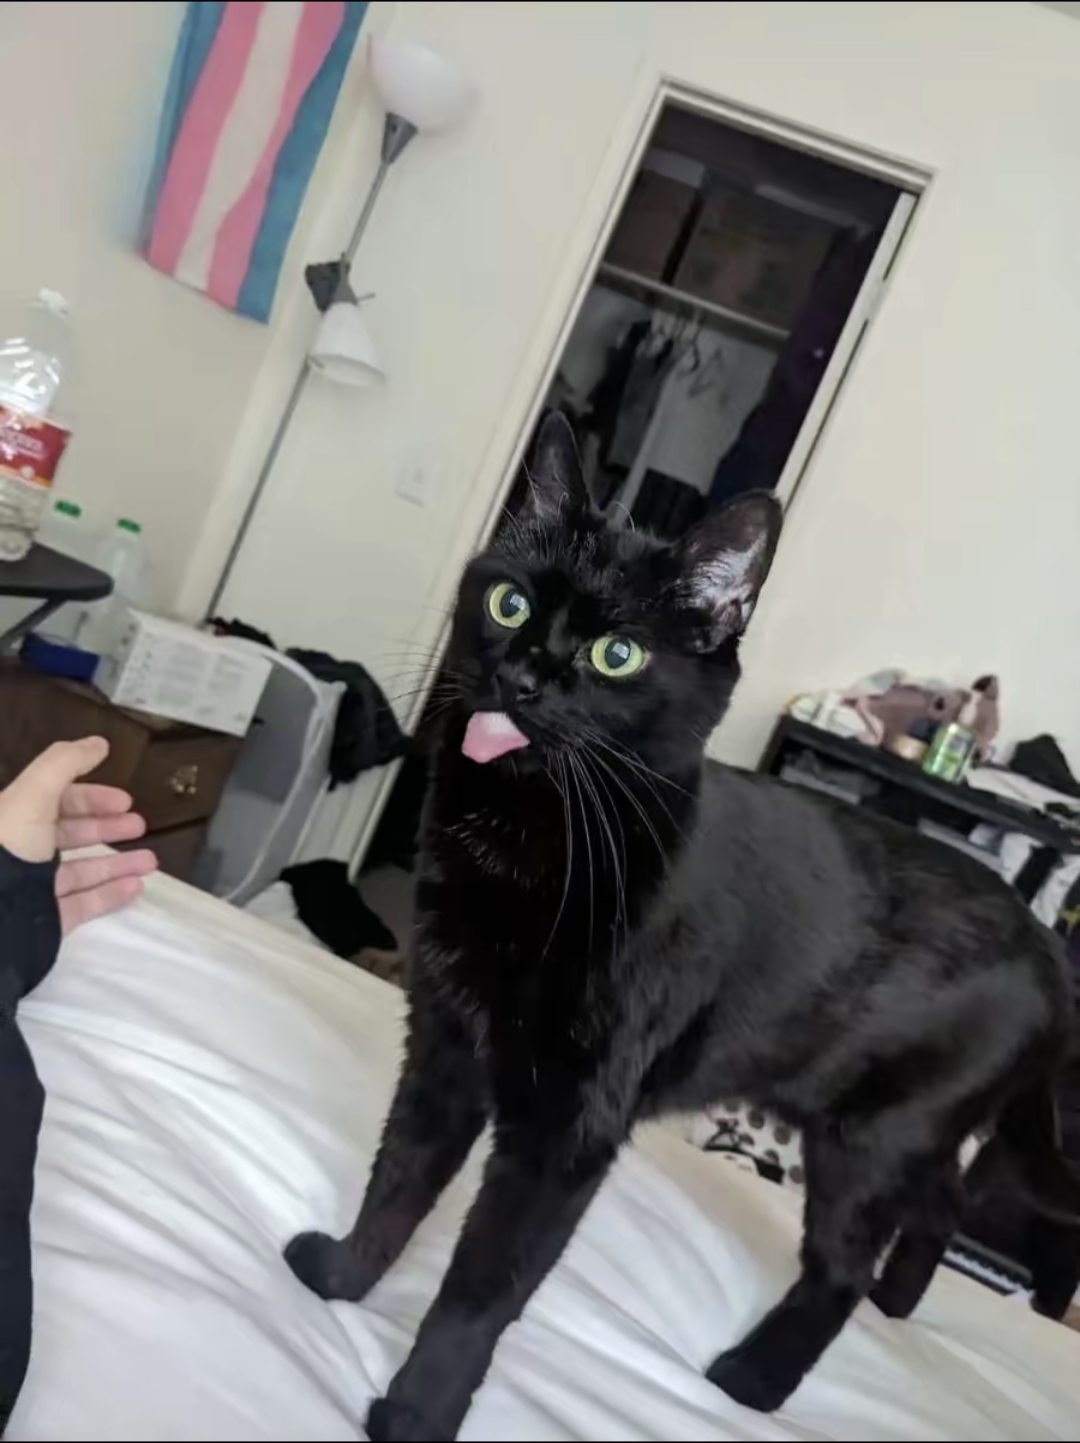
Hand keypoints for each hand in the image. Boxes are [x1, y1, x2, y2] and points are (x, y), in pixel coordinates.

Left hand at [0, 737, 156, 932]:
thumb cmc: (10, 842)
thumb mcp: (34, 792)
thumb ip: (67, 763)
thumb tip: (99, 742)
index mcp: (19, 818)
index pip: (59, 802)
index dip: (92, 797)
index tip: (125, 800)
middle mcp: (27, 851)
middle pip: (73, 835)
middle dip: (109, 827)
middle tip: (140, 826)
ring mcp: (37, 886)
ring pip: (84, 870)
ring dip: (120, 863)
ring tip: (150, 861)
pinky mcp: (48, 917)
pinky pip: (84, 903)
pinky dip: (112, 894)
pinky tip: (137, 885)